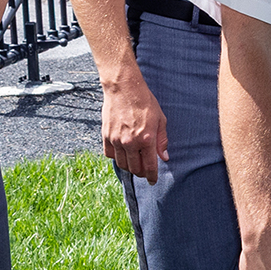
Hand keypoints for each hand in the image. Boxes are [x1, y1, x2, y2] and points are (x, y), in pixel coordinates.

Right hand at [100, 67, 168, 183]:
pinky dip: (116, 157)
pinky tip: (122, 153)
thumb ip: (162, 140)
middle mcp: (131, 142)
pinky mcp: (106, 135)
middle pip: (135, 169)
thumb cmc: (145, 102)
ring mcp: (116, 140)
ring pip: (122, 164)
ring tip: (134, 163)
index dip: (152, 177)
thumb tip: (164, 157)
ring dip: (129, 167)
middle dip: (141, 173)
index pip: (150, 167)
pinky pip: (110, 154)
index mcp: (146, 139)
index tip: (153, 181)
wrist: (124, 88)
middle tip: (144, 171)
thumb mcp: (160, 120)